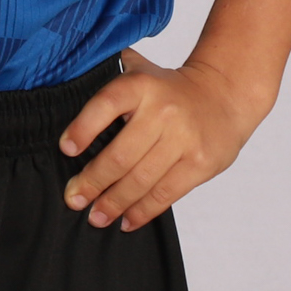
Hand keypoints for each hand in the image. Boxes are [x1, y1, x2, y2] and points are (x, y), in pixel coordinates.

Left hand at [58, 47, 267, 231]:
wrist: (224, 96)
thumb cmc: (169, 88)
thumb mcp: (139, 70)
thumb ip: (105, 74)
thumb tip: (65, 80)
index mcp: (139, 86)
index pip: (104, 105)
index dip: (83, 128)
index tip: (65, 150)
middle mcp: (161, 112)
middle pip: (121, 154)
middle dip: (93, 181)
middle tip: (73, 198)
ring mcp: (183, 140)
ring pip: (142, 179)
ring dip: (115, 202)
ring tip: (96, 217)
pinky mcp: (200, 164)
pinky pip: (166, 193)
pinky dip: (144, 210)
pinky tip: (127, 221)